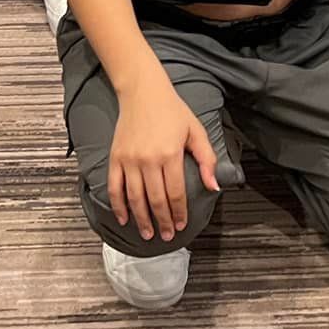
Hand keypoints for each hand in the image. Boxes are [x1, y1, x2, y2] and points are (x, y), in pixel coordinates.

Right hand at [108, 76, 219, 242]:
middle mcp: (149, 159)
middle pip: (156, 199)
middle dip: (163, 221)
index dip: (179, 212)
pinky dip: (118, 206)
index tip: (182, 225)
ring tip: (148, 234)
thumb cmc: (173, 111)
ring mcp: (130, 160)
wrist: (143, 92)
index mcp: (171, 154)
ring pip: (135, 198)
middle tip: (168, 236)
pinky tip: (124, 219)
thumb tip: (214, 186)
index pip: (175, 192)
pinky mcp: (115, 158)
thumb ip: (206, 159)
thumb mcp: (196, 131)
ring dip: (142, 219)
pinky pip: (115, 187)